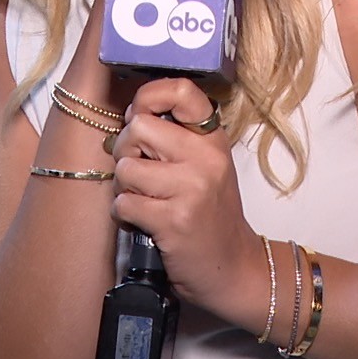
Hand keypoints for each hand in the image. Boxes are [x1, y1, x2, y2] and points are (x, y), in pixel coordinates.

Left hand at [110, 77, 260, 314]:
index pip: (181, 90)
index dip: (148, 96)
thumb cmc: (210, 215)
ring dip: (125, 188)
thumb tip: (130, 118)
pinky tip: (143, 221)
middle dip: (125, 150)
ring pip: (126, 168)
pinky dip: (125, 214)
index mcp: (213, 140)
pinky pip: (124, 203)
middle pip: (138, 127)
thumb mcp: (207, 167)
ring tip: (144, 200)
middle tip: (138, 171)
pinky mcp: (174, 220)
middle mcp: (206, 158)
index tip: (139, 115)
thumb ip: (177, 140)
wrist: (232, 268)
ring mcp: (191, 188)